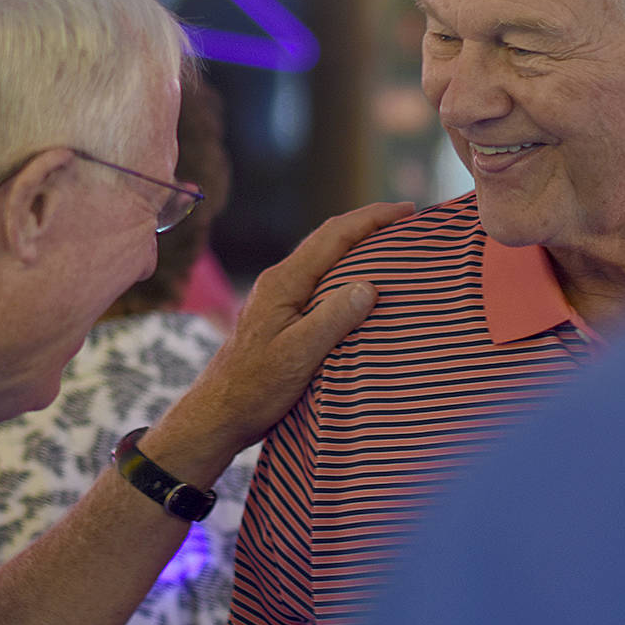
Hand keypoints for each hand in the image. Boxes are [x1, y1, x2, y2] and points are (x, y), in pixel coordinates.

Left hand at [150, 201, 415, 474]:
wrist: (217, 413)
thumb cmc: (255, 388)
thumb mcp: (299, 355)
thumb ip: (332, 318)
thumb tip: (369, 285)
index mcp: (284, 282)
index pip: (333, 236)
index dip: (371, 218)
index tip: (406, 210)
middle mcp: (278, 281)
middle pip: (327, 240)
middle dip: (366, 225)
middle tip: (405, 223)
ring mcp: (277, 298)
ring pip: (322, 260)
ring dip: (355, 248)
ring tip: (389, 248)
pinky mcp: (279, 315)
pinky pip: (318, 281)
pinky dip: (343, 272)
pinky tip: (358, 286)